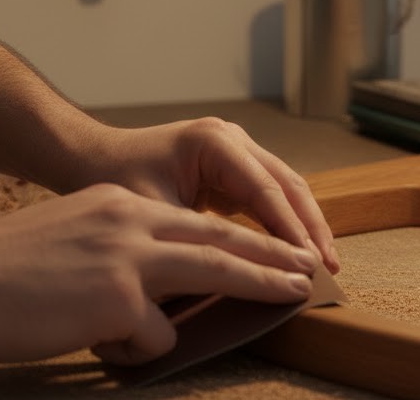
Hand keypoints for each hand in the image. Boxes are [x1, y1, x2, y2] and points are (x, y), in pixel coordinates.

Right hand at [0, 182, 317, 364]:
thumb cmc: (5, 266)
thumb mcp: (74, 234)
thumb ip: (119, 249)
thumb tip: (151, 289)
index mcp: (121, 205)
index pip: (196, 221)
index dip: (240, 236)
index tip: (274, 248)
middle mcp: (131, 221)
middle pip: (220, 238)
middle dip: (271, 254)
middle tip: (308, 268)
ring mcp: (128, 256)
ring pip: (212, 269)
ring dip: (256, 285)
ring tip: (292, 293)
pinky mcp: (117, 296)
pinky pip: (154, 334)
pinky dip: (140, 347)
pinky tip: (102, 344)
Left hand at [71, 118, 339, 273]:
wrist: (89, 159)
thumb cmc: (114, 180)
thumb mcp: (153, 213)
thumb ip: (193, 241)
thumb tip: (234, 279)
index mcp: (215, 143)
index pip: (265, 192)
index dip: (290, 232)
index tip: (309, 266)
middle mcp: (232, 139)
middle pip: (286, 184)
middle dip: (309, 227)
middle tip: (329, 268)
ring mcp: (234, 149)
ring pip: (282, 188)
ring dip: (302, 224)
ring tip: (323, 263)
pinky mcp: (229, 166)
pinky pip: (266, 194)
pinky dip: (282, 222)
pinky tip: (294, 251)